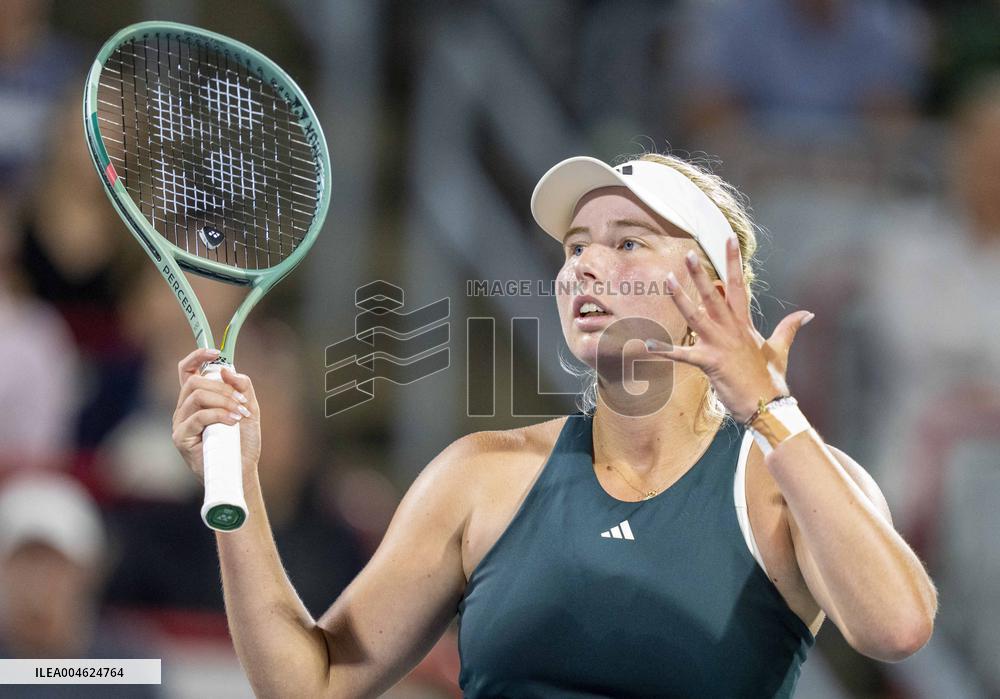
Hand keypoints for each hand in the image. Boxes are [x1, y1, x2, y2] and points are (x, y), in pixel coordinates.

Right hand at [172, 348, 261, 481]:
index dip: (197, 357)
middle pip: (194, 382)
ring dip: (224, 401)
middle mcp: (184, 408)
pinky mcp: (181, 437)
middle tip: (241, 401)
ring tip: (240, 414)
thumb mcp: (248, 408)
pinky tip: (233, 422)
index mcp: (197, 399)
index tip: (216, 352)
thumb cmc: (242, 442)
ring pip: (197, 396)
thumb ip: (242, 387)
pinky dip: (219, 415)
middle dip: (222, 388)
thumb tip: (226, 369)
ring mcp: (180, 423)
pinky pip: (198, 417)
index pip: (187, 370)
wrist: (241, 470)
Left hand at [645, 236, 813, 422]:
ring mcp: (720, 345)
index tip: (728, 239)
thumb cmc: (771, 378)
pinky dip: (665, 350)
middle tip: (687, 253)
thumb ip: (789, 328)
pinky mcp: (710, 362)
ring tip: (666, 280)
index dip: (733, 261)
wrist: (769, 405)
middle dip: (700, 274)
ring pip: (696, 316)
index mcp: (744, 324)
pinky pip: (683, 355)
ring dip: (680, 298)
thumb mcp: (780, 349)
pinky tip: (647, 344)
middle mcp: (731, 329)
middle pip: (714, 295)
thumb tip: (808, 313)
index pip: (738, 286)